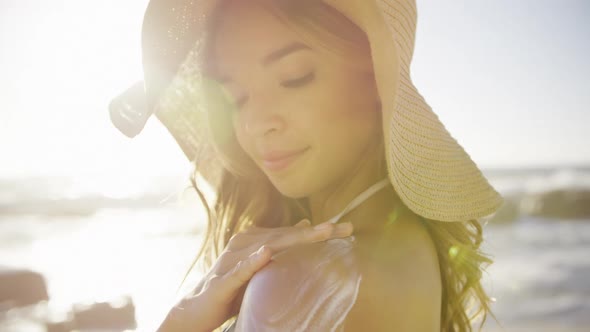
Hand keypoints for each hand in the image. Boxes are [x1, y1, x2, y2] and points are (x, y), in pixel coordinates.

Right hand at [157, 219, 353, 331]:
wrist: (196, 309)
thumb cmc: (232, 288)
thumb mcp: (259, 266)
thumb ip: (280, 246)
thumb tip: (305, 225)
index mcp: (254, 239)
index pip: (292, 232)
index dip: (318, 231)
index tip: (347, 230)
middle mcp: (243, 244)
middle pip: (283, 236)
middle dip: (313, 233)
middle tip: (339, 229)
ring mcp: (232, 261)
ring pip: (265, 246)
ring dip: (291, 240)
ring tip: (316, 234)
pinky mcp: (222, 281)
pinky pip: (239, 270)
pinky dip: (253, 261)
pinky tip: (267, 253)